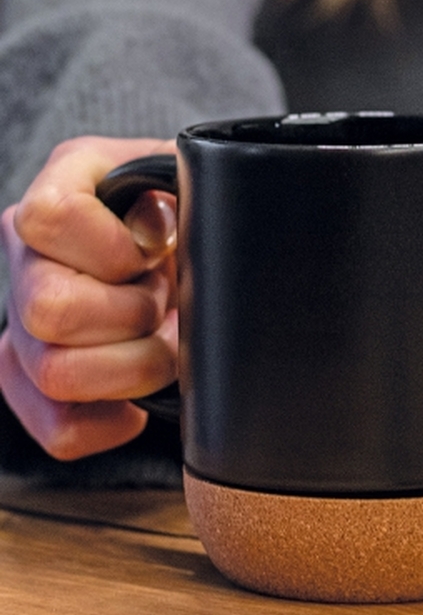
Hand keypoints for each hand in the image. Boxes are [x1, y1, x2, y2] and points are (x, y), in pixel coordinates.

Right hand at [0, 136, 178, 459]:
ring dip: (131, 368)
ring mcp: (25, 323)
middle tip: (166, 305)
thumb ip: (180, 191)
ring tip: (163, 347)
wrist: (203, 262)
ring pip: (55, 372)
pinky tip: (141, 400)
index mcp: (65, 191)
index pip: (49, 219)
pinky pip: (59, 426)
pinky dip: (111, 422)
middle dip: (131, 316)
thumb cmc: (200, 221)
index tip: (157, 252)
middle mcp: (29, 256)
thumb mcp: (199, 188)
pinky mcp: (37, 380)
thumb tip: (156, 232)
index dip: (113, 248)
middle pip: (48, 308)